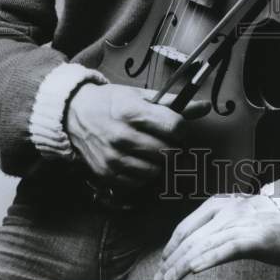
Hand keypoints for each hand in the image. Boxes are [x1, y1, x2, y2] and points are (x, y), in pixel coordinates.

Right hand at [65, 83, 208, 188]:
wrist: (74, 114)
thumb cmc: (112, 102)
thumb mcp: (141, 95)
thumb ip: (173, 104)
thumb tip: (205, 107)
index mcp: (132, 112)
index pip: (174, 127)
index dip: (181, 129)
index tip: (177, 128)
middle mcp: (122, 136)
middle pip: (168, 152)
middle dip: (173, 148)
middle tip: (167, 141)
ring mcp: (113, 158)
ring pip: (156, 171)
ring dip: (160, 163)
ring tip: (152, 151)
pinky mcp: (106, 174)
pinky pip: (139, 183)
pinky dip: (144, 175)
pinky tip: (138, 161)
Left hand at [154, 194, 279, 279]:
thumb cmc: (276, 221)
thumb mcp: (244, 217)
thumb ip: (224, 230)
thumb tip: (202, 251)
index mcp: (223, 204)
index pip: (188, 226)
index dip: (172, 246)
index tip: (163, 264)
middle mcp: (229, 211)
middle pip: (191, 238)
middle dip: (172, 261)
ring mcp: (242, 222)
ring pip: (203, 244)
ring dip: (182, 265)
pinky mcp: (256, 236)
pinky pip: (226, 248)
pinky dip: (208, 258)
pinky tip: (194, 269)